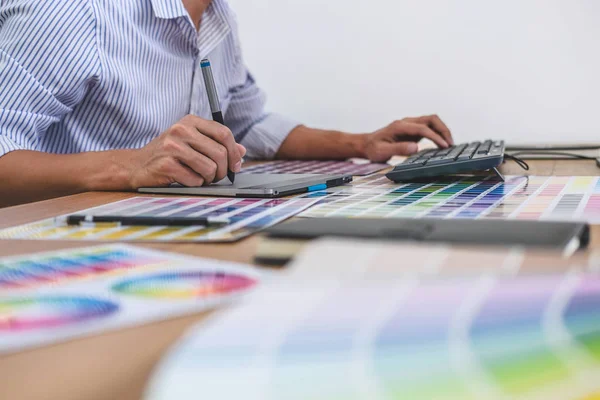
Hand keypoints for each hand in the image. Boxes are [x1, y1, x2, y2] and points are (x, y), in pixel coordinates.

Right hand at [126, 115, 245, 187]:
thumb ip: (216, 144)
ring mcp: (173, 147)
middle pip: (220, 153)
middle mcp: (181, 130)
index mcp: (190, 121)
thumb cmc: (168, 155)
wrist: (136, 165)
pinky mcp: (166, 164)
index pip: (224, 133)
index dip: (234, 152)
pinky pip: (195, 180)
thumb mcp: (192, 143)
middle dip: (223, 170)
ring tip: (201, 178)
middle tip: (217, 176)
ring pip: (210, 168)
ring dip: (209, 179)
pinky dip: (195, 184)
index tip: (236, 165)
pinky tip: (186, 180)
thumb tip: (242, 151)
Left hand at [362, 115, 453, 161]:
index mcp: (400, 126)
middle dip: (443, 130)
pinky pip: (429, 128)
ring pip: (431, 121)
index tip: (444, 146)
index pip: (422, 128)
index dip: (435, 137)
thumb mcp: (382, 151)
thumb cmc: (373, 148)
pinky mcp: (413, 130)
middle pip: (431, 119)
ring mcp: (410, 125)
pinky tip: (441, 144)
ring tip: (449, 144)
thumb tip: (415, 147)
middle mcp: (406, 122)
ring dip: (442, 130)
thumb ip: (398, 149)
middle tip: (450, 144)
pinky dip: (437, 134)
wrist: (367, 144)